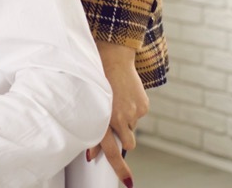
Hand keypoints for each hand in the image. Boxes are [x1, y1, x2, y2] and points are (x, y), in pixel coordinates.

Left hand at [87, 41, 147, 186]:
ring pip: (132, 129)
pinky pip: (138, 117)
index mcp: (101, 117)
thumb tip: (92, 153)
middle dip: (123, 139)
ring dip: (126, 123)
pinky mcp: (143, 106)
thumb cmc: (94, 80)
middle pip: (128, 143)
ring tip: (116, 104)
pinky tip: (124, 96)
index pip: (111, 149)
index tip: (128, 182)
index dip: (119, 167)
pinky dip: (132, 110)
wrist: (111, 56)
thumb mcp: (88, 102)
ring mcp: (133, 112)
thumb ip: (92, 128)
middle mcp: (118, 117)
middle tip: (117, 126)